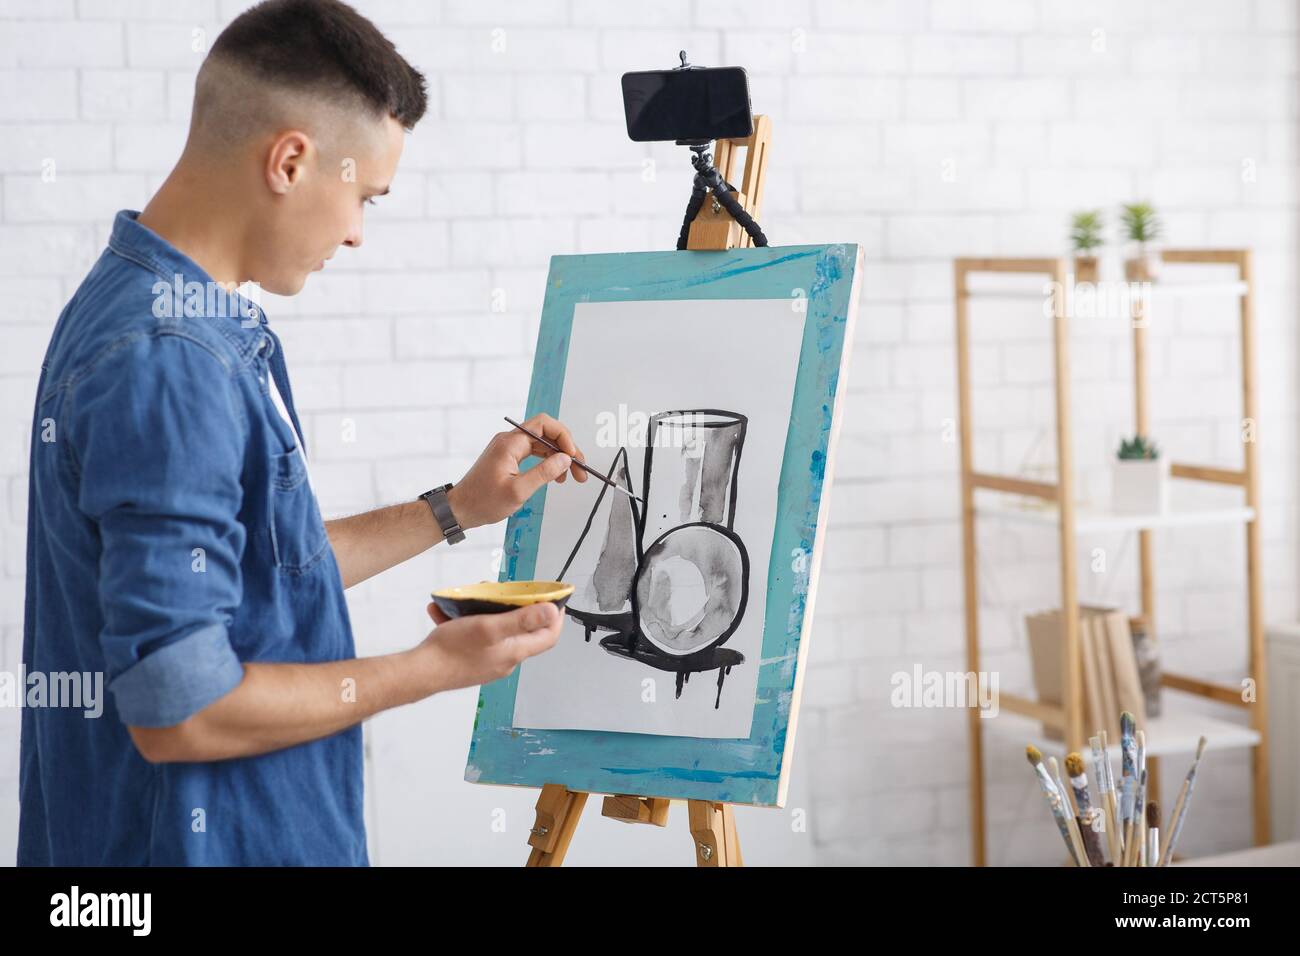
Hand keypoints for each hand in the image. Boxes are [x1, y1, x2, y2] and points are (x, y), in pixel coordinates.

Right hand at [416, 601, 563, 692]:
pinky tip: (445, 611)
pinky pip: (473, 636)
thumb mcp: (490, 627)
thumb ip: (522, 620)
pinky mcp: (470, 660)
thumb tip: (552, 612)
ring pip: (495, 630)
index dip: (555, 618)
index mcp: (514, 651)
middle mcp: (505, 659)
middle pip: (521, 630)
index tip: (554, 600)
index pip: (548, 636)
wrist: (420, 672)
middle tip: (502, 592)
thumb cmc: (453, 650)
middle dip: (514, 607)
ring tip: (470, 598)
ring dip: (485, 611)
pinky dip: (463, 621)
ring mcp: (487, 660)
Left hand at [445, 413, 586, 530]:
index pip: (544, 425)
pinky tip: (555, 475)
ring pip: (542, 444)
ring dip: (559, 457)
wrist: (460, 509)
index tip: (573, 456)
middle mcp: (509, 440)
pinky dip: (547, 461)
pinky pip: (534, 452)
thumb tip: (564, 459)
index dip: (564, 437)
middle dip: (566, 449)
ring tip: (571, 476)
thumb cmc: (483, 502)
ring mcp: (508, 448)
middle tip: (579, 470)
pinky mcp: (508, 457)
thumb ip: (543, 473)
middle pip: (546, 433)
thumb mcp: (518, 491)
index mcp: (510, 443)